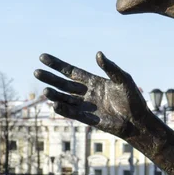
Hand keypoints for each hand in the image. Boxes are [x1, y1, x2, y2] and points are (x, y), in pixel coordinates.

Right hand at [34, 51, 149, 138]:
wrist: (137, 120)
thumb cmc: (132, 98)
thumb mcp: (123, 79)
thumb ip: (110, 67)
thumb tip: (98, 54)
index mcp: (93, 81)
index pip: (71, 71)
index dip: (57, 64)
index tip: (43, 58)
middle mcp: (86, 93)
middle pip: (63, 84)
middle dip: (50, 78)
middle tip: (36, 72)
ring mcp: (85, 106)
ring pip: (65, 99)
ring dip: (54, 95)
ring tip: (44, 91)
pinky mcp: (88, 119)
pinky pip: (72, 113)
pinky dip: (63, 110)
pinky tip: (54, 105)